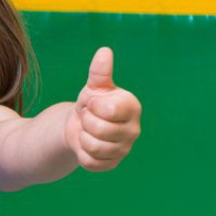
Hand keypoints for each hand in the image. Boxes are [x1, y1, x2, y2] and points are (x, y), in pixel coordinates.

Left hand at [65, 47, 140, 171]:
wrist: (81, 125)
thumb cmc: (92, 102)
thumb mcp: (94, 86)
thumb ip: (99, 71)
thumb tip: (105, 51)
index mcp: (133, 107)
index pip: (109, 111)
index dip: (93, 106)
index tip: (93, 102)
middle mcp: (134, 129)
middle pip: (101, 130)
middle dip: (86, 122)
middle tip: (88, 118)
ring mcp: (125, 149)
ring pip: (95, 147)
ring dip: (83, 137)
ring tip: (88, 131)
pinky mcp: (113, 164)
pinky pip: (91, 162)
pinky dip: (83, 153)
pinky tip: (87, 145)